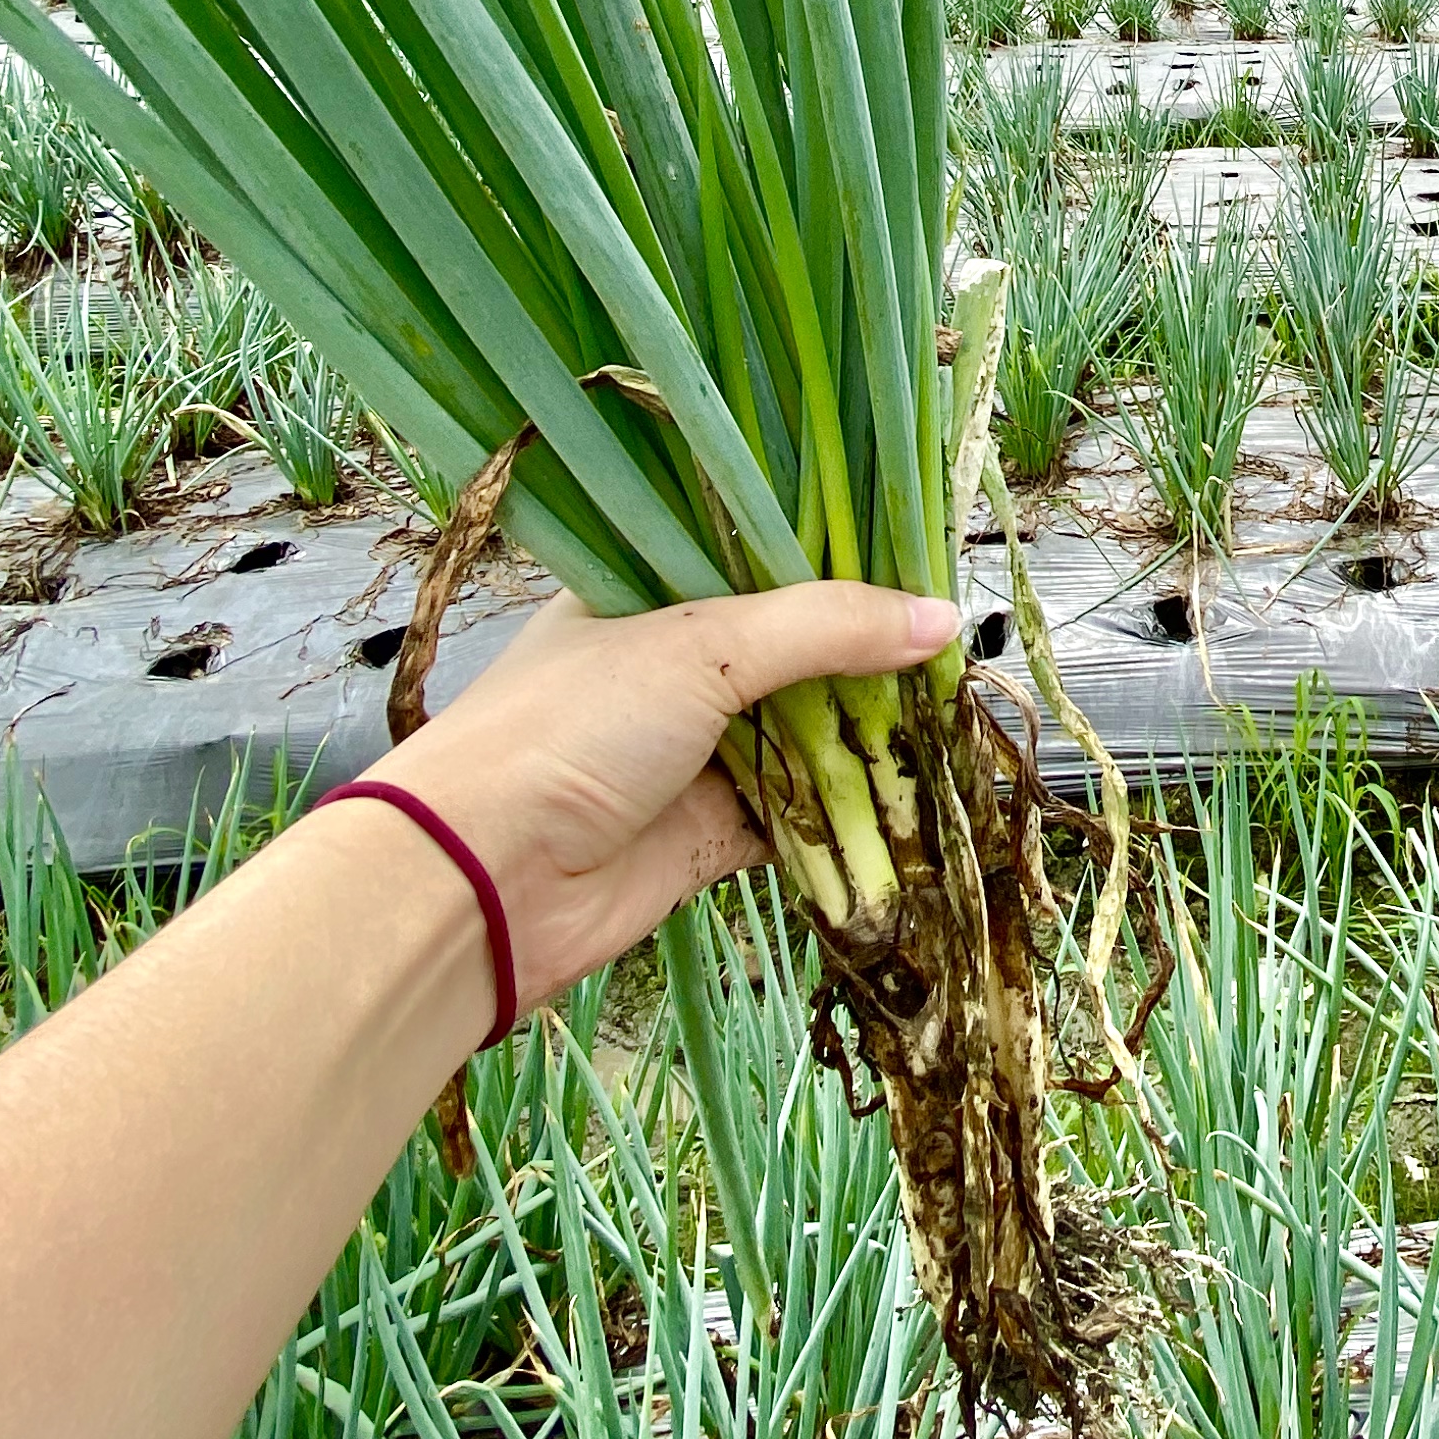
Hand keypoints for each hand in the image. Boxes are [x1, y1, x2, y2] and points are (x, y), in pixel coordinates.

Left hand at [356, 582, 957, 1012]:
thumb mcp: (701, 646)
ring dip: (866, 732)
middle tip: (957, 636)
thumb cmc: (569, 730)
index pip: (757, 555)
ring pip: (802, 732)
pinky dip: (848, 812)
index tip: (922, 553)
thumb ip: (826, 626)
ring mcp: (688, 753)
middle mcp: (667, 666)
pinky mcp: (705, 835)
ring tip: (956, 705)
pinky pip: (795, 815)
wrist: (481, 885)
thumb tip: (944, 617)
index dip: (837, 556)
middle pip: (791, 648)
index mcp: (644, 591)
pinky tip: (916, 788)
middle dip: (866, 652)